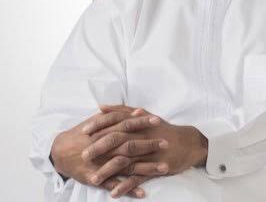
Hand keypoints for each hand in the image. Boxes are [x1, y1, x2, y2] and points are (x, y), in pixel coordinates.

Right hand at [50, 109, 165, 197]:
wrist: (61, 151)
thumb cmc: (83, 133)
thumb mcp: (99, 120)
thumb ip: (118, 115)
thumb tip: (139, 111)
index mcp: (107, 132)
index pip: (128, 125)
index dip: (143, 123)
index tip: (158, 121)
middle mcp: (107, 148)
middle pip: (131, 145)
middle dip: (149, 145)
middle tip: (166, 144)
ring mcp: (103, 164)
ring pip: (128, 167)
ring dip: (146, 168)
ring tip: (164, 169)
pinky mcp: (99, 178)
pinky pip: (116, 185)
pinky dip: (129, 189)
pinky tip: (143, 192)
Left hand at [81, 105, 207, 197]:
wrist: (186, 143)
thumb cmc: (162, 128)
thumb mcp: (145, 115)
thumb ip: (123, 110)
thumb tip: (102, 107)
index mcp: (138, 123)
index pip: (115, 121)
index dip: (99, 125)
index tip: (84, 130)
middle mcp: (142, 136)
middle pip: (117, 140)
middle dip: (99, 147)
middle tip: (83, 155)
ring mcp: (148, 152)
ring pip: (125, 161)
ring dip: (108, 170)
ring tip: (93, 179)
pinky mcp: (155, 167)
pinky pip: (138, 178)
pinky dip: (126, 185)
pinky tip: (113, 193)